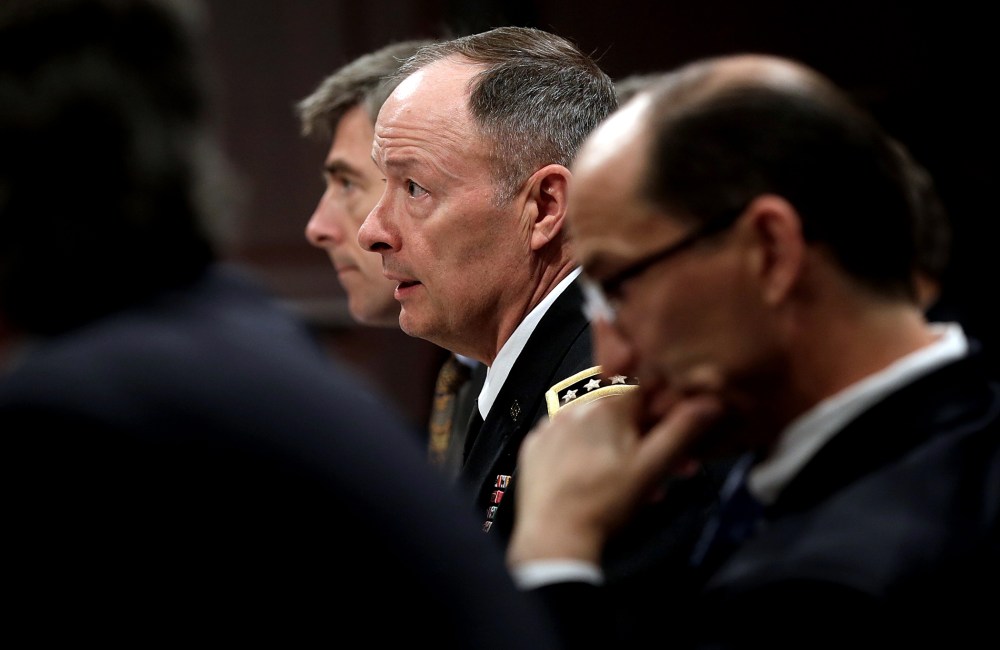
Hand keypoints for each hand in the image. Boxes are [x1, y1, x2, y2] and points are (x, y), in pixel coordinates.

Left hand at [507, 390, 721, 566]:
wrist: (555, 537)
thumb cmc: (605, 503)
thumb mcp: (652, 467)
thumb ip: (681, 430)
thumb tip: (708, 402)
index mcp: (606, 405)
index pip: (642, 384)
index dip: (660, 407)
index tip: (668, 429)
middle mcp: (575, 406)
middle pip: (619, 409)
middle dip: (643, 435)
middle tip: (660, 469)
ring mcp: (550, 425)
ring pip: (593, 424)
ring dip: (616, 445)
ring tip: (629, 482)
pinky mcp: (534, 446)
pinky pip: (566, 438)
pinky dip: (583, 451)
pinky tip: (594, 477)